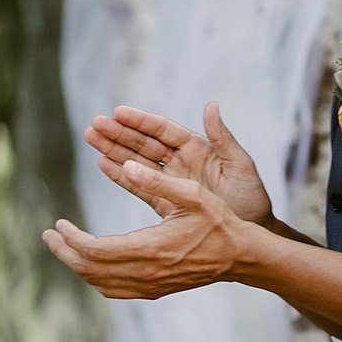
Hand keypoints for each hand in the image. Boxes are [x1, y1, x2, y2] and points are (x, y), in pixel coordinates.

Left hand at [43, 163, 246, 299]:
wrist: (239, 257)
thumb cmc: (218, 221)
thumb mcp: (192, 194)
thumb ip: (157, 181)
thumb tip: (126, 165)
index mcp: (150, 248)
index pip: (95, 250)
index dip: (71, 239)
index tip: (58, 223)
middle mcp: (146, 272)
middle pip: (90, 270)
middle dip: (64, 252)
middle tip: (48, 235)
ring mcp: (150, 285)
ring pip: (99, 282)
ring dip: (77, 266)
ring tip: (63, 246)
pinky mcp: (154, 290)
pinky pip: (114, 290)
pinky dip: (95, 277)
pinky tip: (90, 263)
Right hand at [85, 102, 273, 227]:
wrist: (247, 236)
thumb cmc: (250, 199)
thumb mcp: (240, 166)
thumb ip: (223, 138)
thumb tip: (211, 105)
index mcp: (197, 148)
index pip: (163, 130)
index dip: (140, 121)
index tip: (118, 112)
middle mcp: (180, 161)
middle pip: (144, 143)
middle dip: (119, 133)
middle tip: (94, 124)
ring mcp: (169, 181)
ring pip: (136, 161)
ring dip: (114, 150)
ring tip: (90, 138)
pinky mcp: (163, 201)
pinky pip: (138, 186)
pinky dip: (120, 175)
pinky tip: (103, 164)